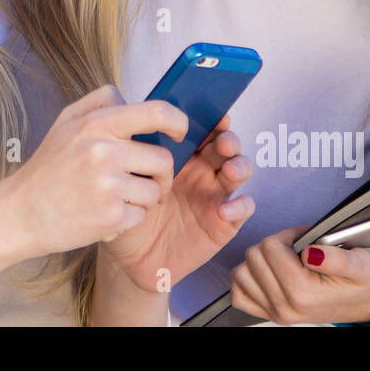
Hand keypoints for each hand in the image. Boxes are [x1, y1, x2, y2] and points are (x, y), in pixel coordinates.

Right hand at [1, 85, 189, 257]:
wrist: (20, 213)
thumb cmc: (48, 168)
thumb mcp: (65, 122)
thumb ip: (99, 102)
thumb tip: (130, 98)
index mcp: (96, 125)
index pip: (155, 112)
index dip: (177, 121)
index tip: (179, 132)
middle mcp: (104, 152)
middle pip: (163, 160)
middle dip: (158, 173)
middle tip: (141, 180)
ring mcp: (108, 186)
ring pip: (155, 191)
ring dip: (142, 198)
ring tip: (115, 198)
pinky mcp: (111, 217)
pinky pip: (142, 216)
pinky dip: (128, 219)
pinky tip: (104, 214)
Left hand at [99, 113, 254, 292]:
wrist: (129, 255)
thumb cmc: (127, 208)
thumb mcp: (126, 176)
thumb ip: (135, 151)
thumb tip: (135, 116)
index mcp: (181, 153)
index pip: (203, 128)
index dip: (213, 120)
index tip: (216, 115)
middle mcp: (201, 170)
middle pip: (225, 145)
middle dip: (229, 140)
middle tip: (223, 143)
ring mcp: (214, 194)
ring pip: (239, 170)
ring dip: (240, 166)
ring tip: (230, 170)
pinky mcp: (224, 221)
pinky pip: (243, 209)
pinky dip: (240, 205)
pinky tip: (225, 208)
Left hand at [229, 225, 369, 324]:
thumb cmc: (367, 281)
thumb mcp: (363, 263)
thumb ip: (337, 258)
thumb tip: (312, 252)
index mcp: (303, 293)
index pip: (270, 247)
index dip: (289, 235)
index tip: (306, 239)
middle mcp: (285, 307)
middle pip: (254, 256)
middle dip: (275, 245)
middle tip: (298, 249)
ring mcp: (276, 312)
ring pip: (242, 272)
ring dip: (260, 260)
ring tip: (285, 260)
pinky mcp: (269, 313)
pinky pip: (239, 293)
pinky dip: (248, 278)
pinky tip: (268, 272)